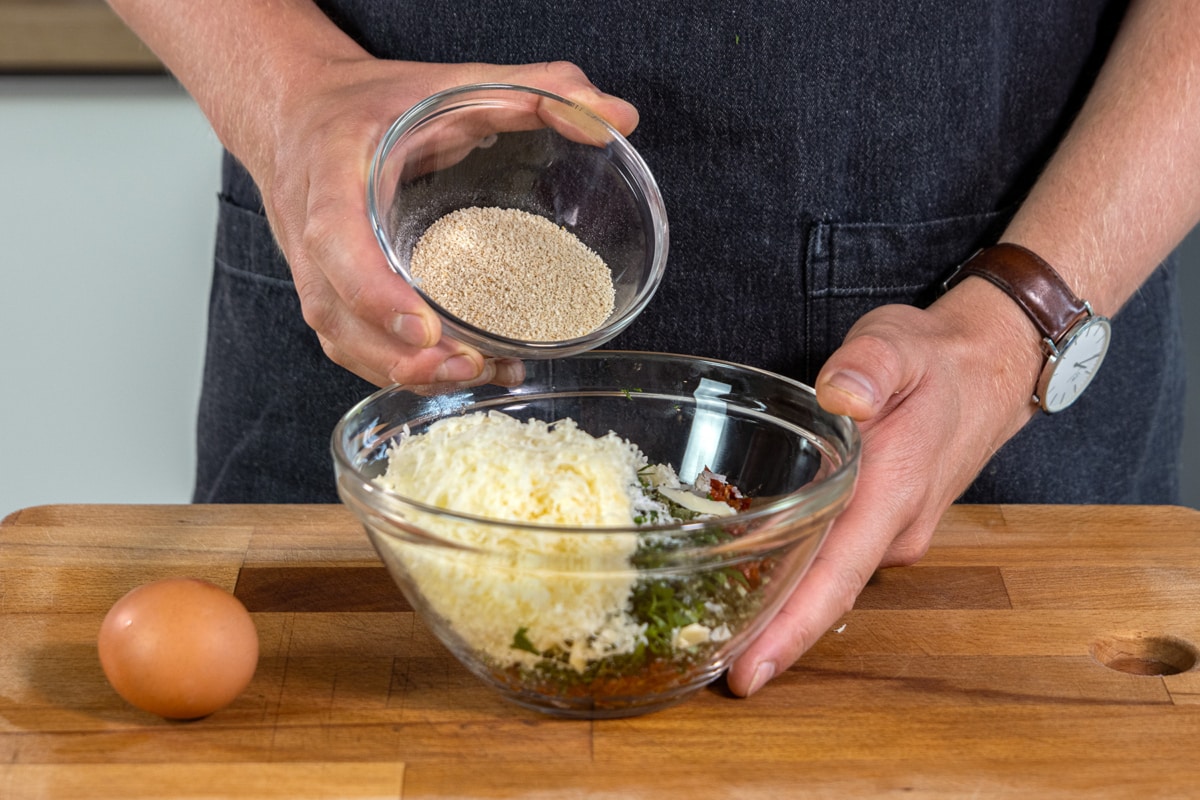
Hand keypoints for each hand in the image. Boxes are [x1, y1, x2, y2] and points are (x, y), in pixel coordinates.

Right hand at [244, 57, 638, 388]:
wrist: (300, 114)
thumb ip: (535, 89)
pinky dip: (407, 369)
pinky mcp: (334, 298)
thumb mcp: (450, 81)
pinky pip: (359, 349)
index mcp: (331, 176)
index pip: (335, 242)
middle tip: (471, 364)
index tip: (425, 326)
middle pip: (341, 315)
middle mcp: (313, 234)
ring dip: (409, 371)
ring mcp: (318, 274)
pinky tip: (467, 371)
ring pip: (347, 343)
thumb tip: (616, 118)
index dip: (374, 292)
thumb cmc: (373, 103)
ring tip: (479, 373)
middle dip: (403, 354)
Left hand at [725, 278, 1040, 695]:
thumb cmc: (935, 360)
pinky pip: (839, 561)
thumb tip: (842, 395)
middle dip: (774, 639)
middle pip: (827, 596)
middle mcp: (895, 527)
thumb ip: (868, 366)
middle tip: (712, 672)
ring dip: (784, 613)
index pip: (837, 575)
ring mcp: (894, 533)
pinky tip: (759, 584)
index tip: (750, 672)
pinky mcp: (886, 526)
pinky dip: (801, 580)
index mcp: (893, 489)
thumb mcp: (898, 343)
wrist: (990, 370)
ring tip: (722, 636)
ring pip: (832, 582)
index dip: (792, 628)